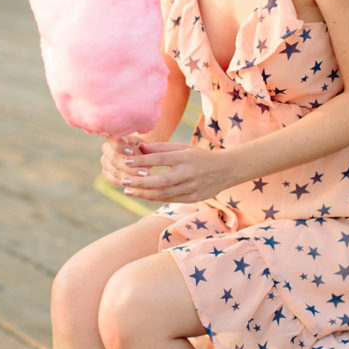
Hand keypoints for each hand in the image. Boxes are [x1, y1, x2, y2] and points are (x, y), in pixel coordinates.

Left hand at [104, 140, 234, 203]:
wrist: (226, 170)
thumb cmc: (199, 156)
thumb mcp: (183, 148)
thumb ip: (161, 149)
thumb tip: (139, 148)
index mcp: (185, 157)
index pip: (160, 159)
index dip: (142, 161)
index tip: (126, 161)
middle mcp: (188, 174)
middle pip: (160, 181)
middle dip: (139, 182)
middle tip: (122, 182)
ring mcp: (191, 188)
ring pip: (164, 194)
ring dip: (143, 194)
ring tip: (128, 191)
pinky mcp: (193, 198)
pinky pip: (170, 200)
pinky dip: (155, 198)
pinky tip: (142, 195)